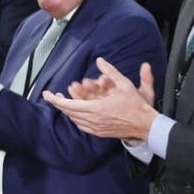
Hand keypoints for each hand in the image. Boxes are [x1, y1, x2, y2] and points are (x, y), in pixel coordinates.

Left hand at [42, 59, 157, 141]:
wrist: (147, 125)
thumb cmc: (137, 106)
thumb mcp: (125, 85)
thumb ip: (111, 72)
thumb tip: (100, 60)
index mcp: (96, 108)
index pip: (69, 104)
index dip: (55, 99)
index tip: (46, 94)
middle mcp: (93, 120)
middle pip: (69, 112)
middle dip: (59, 103)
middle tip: (52, 95)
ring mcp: (96, 128)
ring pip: (74, 119)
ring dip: (67, 110)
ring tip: (63, 101)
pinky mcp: (99, 132)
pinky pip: (81, 125)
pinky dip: (75, 117)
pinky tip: (74, 112)